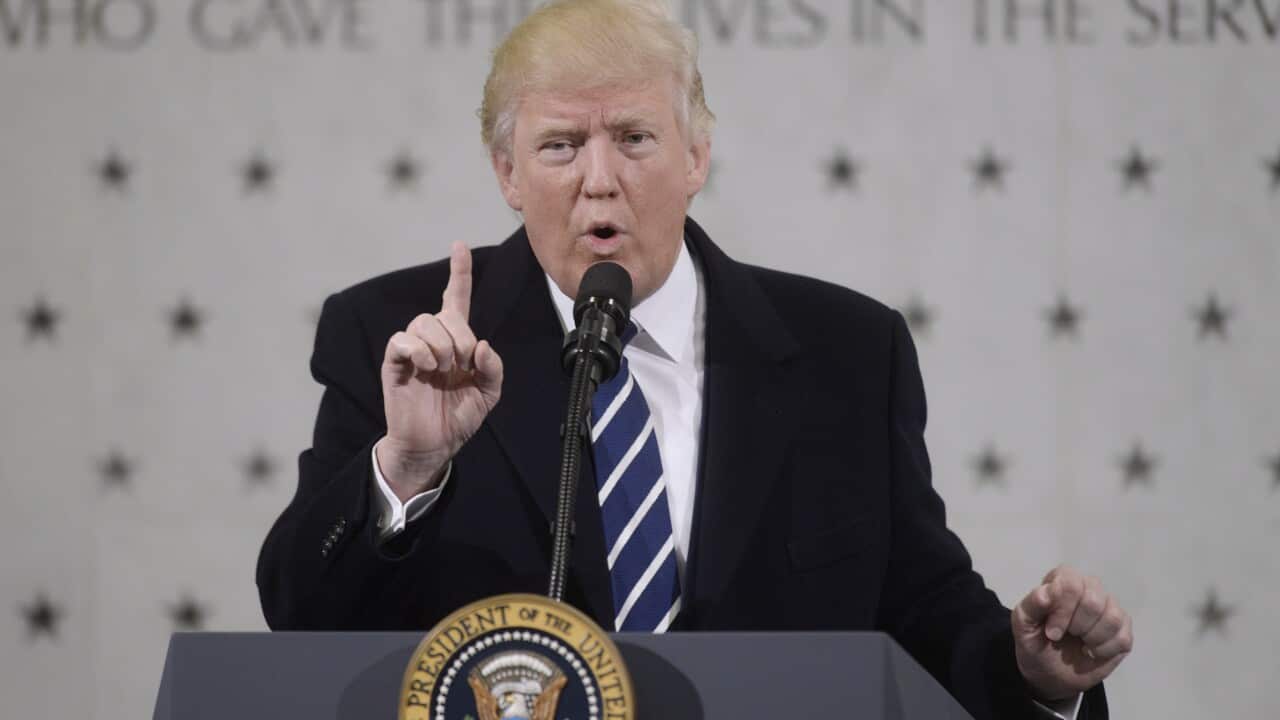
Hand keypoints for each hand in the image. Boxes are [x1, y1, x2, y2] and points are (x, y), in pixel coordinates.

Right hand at [377, 242, 503, 501]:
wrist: (435, 444)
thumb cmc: (458, 416)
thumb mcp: (488, 393)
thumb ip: (493, 367)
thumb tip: (482, 345)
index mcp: (456, 341)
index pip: (456, 298)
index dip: (459, 272)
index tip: (459, 246)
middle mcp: (433, 340)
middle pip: (443, 313)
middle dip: (460, 336)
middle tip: (462, 364)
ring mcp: (412, 350)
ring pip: (423, 322)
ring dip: (441, 345)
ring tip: (443, 370)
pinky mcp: (395, 363)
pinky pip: (402, 340)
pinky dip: (418, 350)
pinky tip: (427, 367)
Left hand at [1011, 565, 1132, 701]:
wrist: (1049, 673)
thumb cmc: (1035, 642)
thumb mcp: (1023, 625)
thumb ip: (1031, 605)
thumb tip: (1046, 593)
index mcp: (1062, 579)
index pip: (1071, 584)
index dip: (1063, 612)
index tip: (1052, 633)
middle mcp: (1089, 587)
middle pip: (1094, 601)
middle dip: (1077, 627)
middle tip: (1067, 636)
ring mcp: (1109, 607)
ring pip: (1112, 618)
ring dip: (1092, 639)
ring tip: (1080, 642)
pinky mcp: (1123, 628)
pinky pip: (1123, 638)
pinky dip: (1104, 651)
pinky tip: (1092, 651)